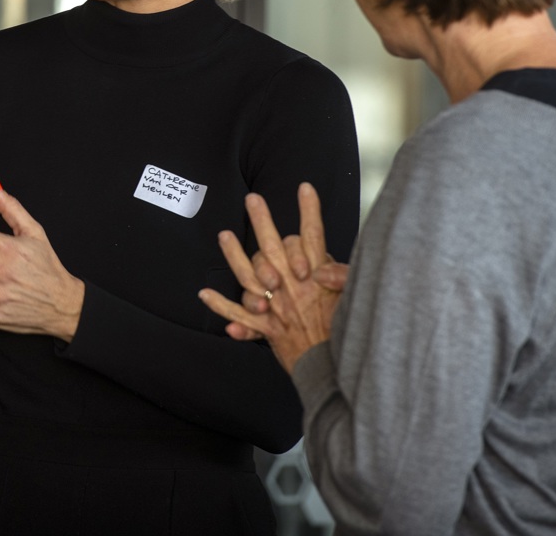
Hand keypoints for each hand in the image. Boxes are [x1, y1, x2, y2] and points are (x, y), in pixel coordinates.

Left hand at [199, 183, 343, 373]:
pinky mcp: (266, 327)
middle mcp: (293, 288)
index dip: (309, 210)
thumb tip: (323, 262)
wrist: (333, 368)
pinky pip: (237, 315)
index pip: (313, 236)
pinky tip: (203, 294)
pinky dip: (220, 305)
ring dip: (234, 254)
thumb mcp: (353, 300)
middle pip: (274, 247)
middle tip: (252, 198)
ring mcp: (276, 307)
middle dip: (262, 220)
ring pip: (249, 275)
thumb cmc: (345, 332)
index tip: (304, 187)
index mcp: (318, 277)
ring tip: (223, 234)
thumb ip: (340, 276)